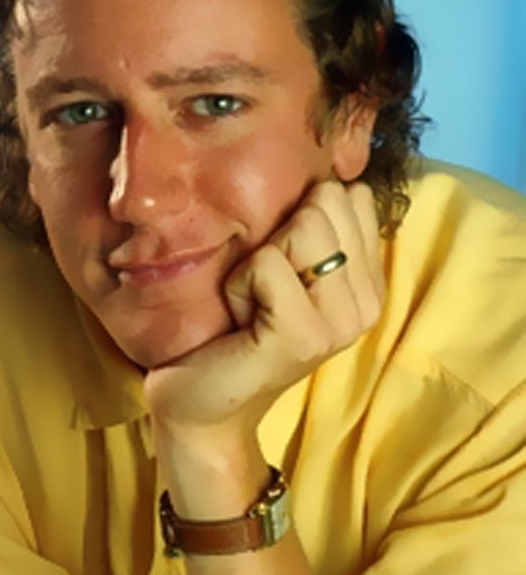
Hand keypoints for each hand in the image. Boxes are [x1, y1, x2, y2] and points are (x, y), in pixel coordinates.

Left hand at [143, 180, 383, 439]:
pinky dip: (239, 284)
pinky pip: (267, 263)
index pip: (352, 195)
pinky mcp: (304, 337)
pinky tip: (240, 319)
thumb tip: (328, 172)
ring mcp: (341, 323)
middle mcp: (368, 303)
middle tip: (264, 287)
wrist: (204, 402)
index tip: (285, 265)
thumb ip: (318, 227)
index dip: (302, 216)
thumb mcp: (287, 269)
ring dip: (257, 259)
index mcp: (370, 282)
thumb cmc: (239, 327)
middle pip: (327, 200)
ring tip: (253, 302)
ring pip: (303, 225)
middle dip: (278, 233)